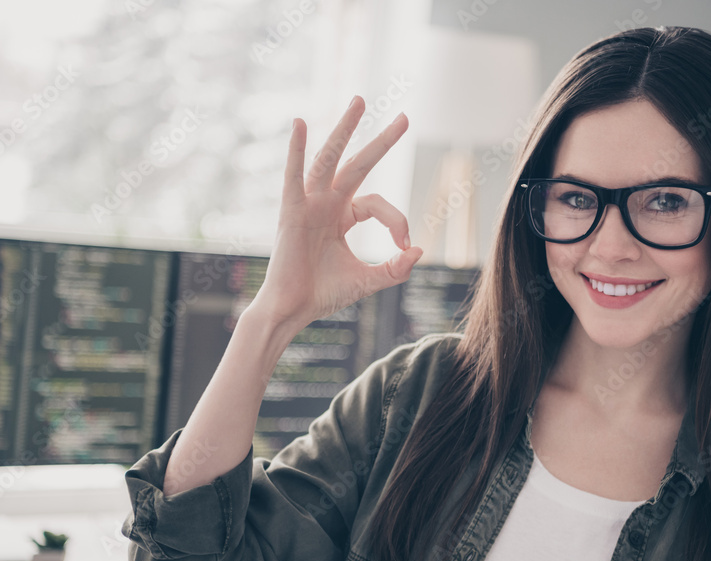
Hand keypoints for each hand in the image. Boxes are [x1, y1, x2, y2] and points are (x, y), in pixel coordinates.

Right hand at [252, 96, 422, 328]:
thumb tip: (419, 251)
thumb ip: (395, 269)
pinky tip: (300, 124)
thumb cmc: (323, 295)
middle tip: (405, 117)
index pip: (378, 204)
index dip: (397, 220)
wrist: (293, 311)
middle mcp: (326, 204)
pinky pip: (294, 175)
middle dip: (381, 141)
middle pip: (358, 164)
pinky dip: (297, 150)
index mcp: (342, 216)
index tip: (405, 244)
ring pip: (330, 159)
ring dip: (345, 129)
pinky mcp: (291, 211)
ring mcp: (309, 204)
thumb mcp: (367, 281)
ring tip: (360, 100)